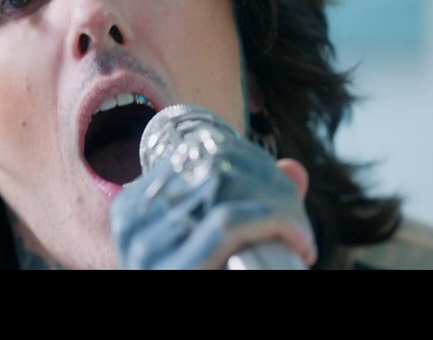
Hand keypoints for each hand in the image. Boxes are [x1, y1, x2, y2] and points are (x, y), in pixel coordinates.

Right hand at [109, 138, 316, 269]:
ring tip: (300, 234)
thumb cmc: (203, 280)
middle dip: (270, 182)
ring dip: (279, 203)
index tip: (285, 187)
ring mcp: (147, 247)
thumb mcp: (218, 248)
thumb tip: (296, 169)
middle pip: (213, 168)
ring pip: (226, 190)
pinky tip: (299, 241)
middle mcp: (132, 221)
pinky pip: (229, 223)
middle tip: (298, 217)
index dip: (250, 158)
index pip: (196, 153)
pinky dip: (274, 222)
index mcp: (134, 208)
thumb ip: (253, 209)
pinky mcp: (174, 270)